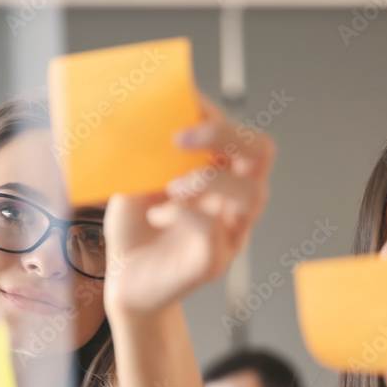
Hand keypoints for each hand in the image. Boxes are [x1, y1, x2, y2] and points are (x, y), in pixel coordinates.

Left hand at [103, 93, 274, 315]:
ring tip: (171, 186)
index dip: (218, 115)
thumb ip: (147, 152)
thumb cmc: (135, 229)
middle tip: (181, 139)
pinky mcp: (214, 262)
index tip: (185, 105)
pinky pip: (213, 230)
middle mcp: (235, 202)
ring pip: (250, 192)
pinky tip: (158, 215)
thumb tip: (147, 113)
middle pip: (262, 154)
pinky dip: (183, 214)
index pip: (243, 136)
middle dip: (227, 135)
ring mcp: (230, 233)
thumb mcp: (136, 181)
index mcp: (223, 176)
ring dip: (207, 178)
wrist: (125, 281)